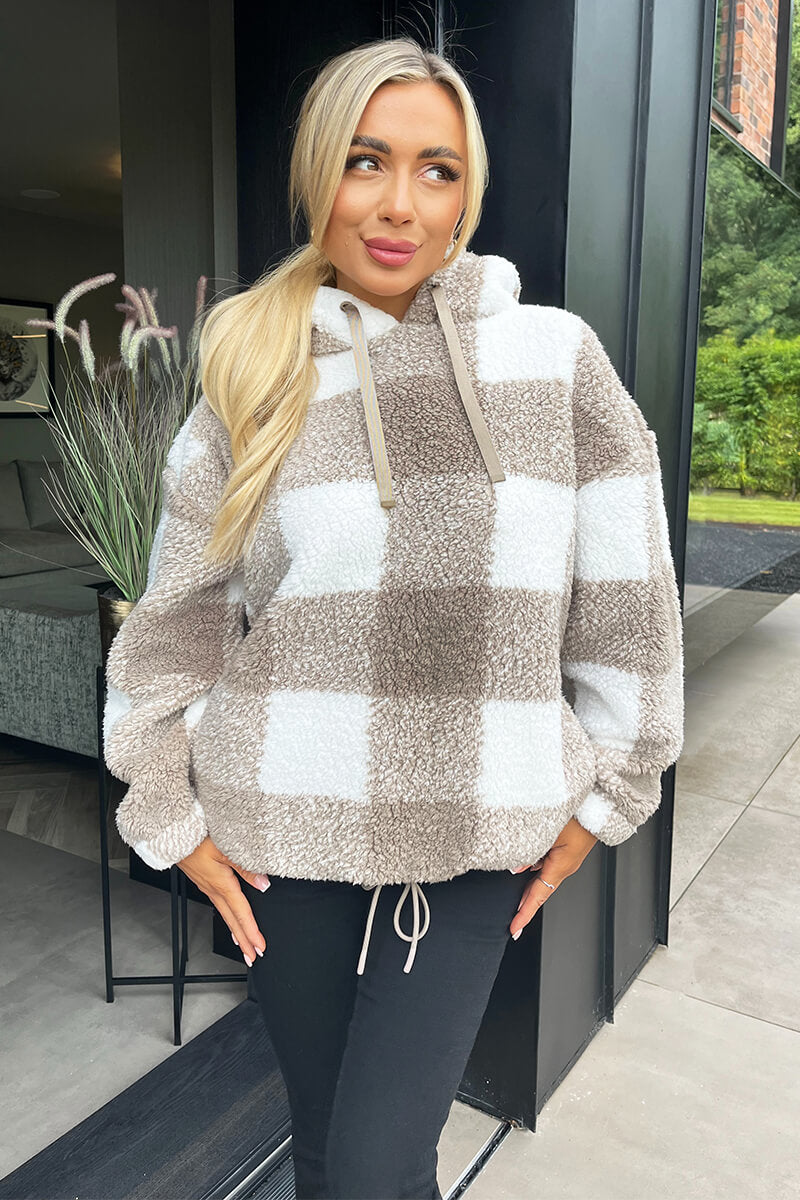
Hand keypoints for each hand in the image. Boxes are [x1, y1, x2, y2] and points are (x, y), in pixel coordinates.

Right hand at [177, 836, 269, 966]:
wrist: (171, 836)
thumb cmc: (196, 838)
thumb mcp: (226, 849)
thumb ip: (245, 868)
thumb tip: (263, 884)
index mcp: (221, 884)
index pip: (241, 913)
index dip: (252, 932)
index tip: (260, 947)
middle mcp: (213, 890)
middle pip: (232, 921)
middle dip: (244, 940)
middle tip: (253, 956)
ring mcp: (206, 887)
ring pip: (224, 915)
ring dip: (236, 931)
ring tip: (243, 944)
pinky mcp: (202, 881)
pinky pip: (217, 905)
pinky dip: (226, 917)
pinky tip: (229, 918)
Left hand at [509, 819, 598, 939]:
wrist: (601, 804)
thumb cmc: (580, 814)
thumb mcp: (549, 831)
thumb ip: (529, 851)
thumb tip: (515, 867)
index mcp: (562, 865)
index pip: (538, 896)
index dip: (525, 913)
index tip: (515, 929)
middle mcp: (566, 865)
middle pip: (541, 891)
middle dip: (526, 906)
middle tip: (513, 922)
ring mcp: (567, 858)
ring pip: (543, 877)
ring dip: (528, 887)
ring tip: (515, 898)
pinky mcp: (567, 849)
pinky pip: (547, 864)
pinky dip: (534, 870)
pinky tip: (523, 865)